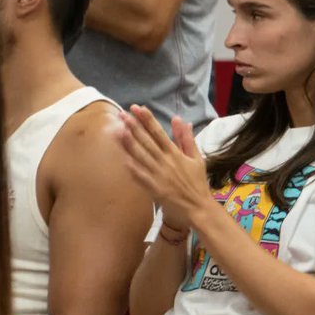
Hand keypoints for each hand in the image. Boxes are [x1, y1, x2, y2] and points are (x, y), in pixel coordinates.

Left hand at [116, 105, 210, 234]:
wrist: (198, 207)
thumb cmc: (197, 182)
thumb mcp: (197, 158)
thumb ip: (187, 139)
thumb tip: (180, 120)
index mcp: (176, 153)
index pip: (159, 132)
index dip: (147, 119)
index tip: (138, 108)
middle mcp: (165, 162)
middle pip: (146, 141)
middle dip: (133, 126)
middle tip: (121, 114)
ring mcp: (157, 175)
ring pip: (140, 155)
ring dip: (128, 142)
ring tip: (117, 129)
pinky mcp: (152, 187)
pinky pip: (138, 175)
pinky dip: (130, 166)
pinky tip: (120, 156)